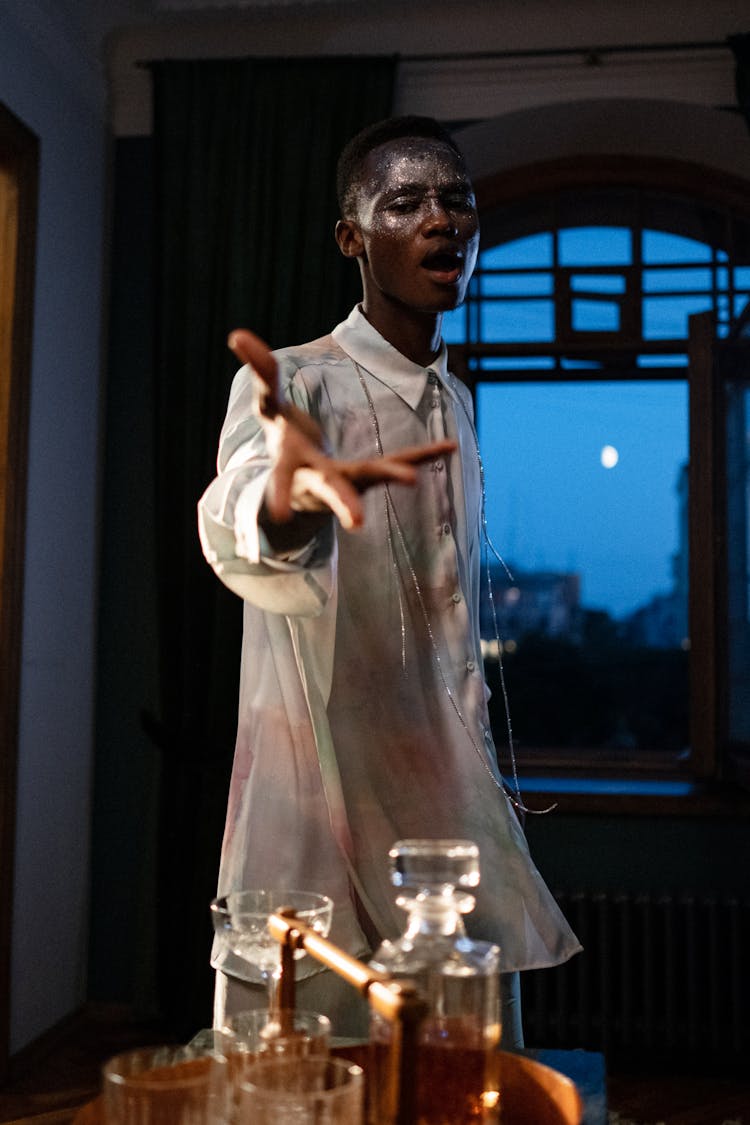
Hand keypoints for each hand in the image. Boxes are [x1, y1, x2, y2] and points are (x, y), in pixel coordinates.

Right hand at [228, 328, 455, 530]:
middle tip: (357, 522)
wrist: (306, 486)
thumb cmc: (285, 442)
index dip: (279, 495)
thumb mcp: (269, 407)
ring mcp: (351, 479)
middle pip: (333, 490)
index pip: (282, 478)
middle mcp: (322, 480)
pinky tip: (451, 446)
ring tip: (412, 478)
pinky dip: (425, 454)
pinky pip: (403, 460)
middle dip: (344, 503)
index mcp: (293, 465)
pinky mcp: (374, 473)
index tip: (279, 516)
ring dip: (391, 476)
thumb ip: (260, 372)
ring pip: (371, 478)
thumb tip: (236, 333)